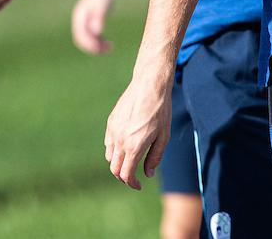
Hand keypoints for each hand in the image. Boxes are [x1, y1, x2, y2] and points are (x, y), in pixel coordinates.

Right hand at [72, 0, 113, 53]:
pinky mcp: (91, 20)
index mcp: (79, 17)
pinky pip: (92, 35)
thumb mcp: (102, 5)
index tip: (100, 49)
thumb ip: (98, 18)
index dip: (89, 44)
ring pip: (87, 39)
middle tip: (108, 49)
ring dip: (97, 45)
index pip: (80, 36)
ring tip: (110, 47)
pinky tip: (108, 42)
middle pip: (82, 39)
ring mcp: (85, 21)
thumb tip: (97, 32)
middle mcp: (80, 20)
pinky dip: (99, 40)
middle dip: (93, 47)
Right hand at [104, 73, 171, 189]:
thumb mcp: (163, 137)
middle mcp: (120, 141)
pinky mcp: (111, 122)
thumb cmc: (160, 111)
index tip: (139, 185)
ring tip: (130, 160)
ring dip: (118, 163)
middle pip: (115, 169)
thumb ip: (154, 157)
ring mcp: (113, 131)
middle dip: (124, 176)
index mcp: (134, 146)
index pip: (126, 174)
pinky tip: (125, 146)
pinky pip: (108, 143)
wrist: (149, 85)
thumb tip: (147, 174)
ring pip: (110, 156)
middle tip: (134, 176)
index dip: (132, 183)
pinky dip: (114, 150)